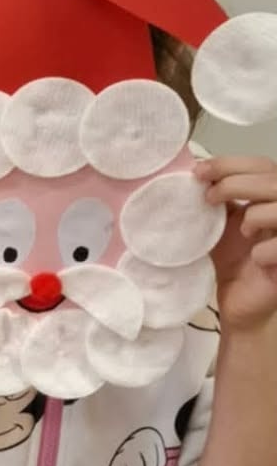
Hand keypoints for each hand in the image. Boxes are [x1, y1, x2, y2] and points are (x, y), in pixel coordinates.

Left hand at [200, 156, 276, 330]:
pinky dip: (264, 251)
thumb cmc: (233, 260)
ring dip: (255, 215)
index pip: (262, 166)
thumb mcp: (222, 222)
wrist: (237, 302)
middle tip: (209, 198)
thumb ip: (218, 196)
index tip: (199, 172)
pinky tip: (257, 260)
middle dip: (235, 183)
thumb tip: (197, 170)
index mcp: (271, 197)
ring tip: (242, 232)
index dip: (231, 164)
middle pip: (273, 180)